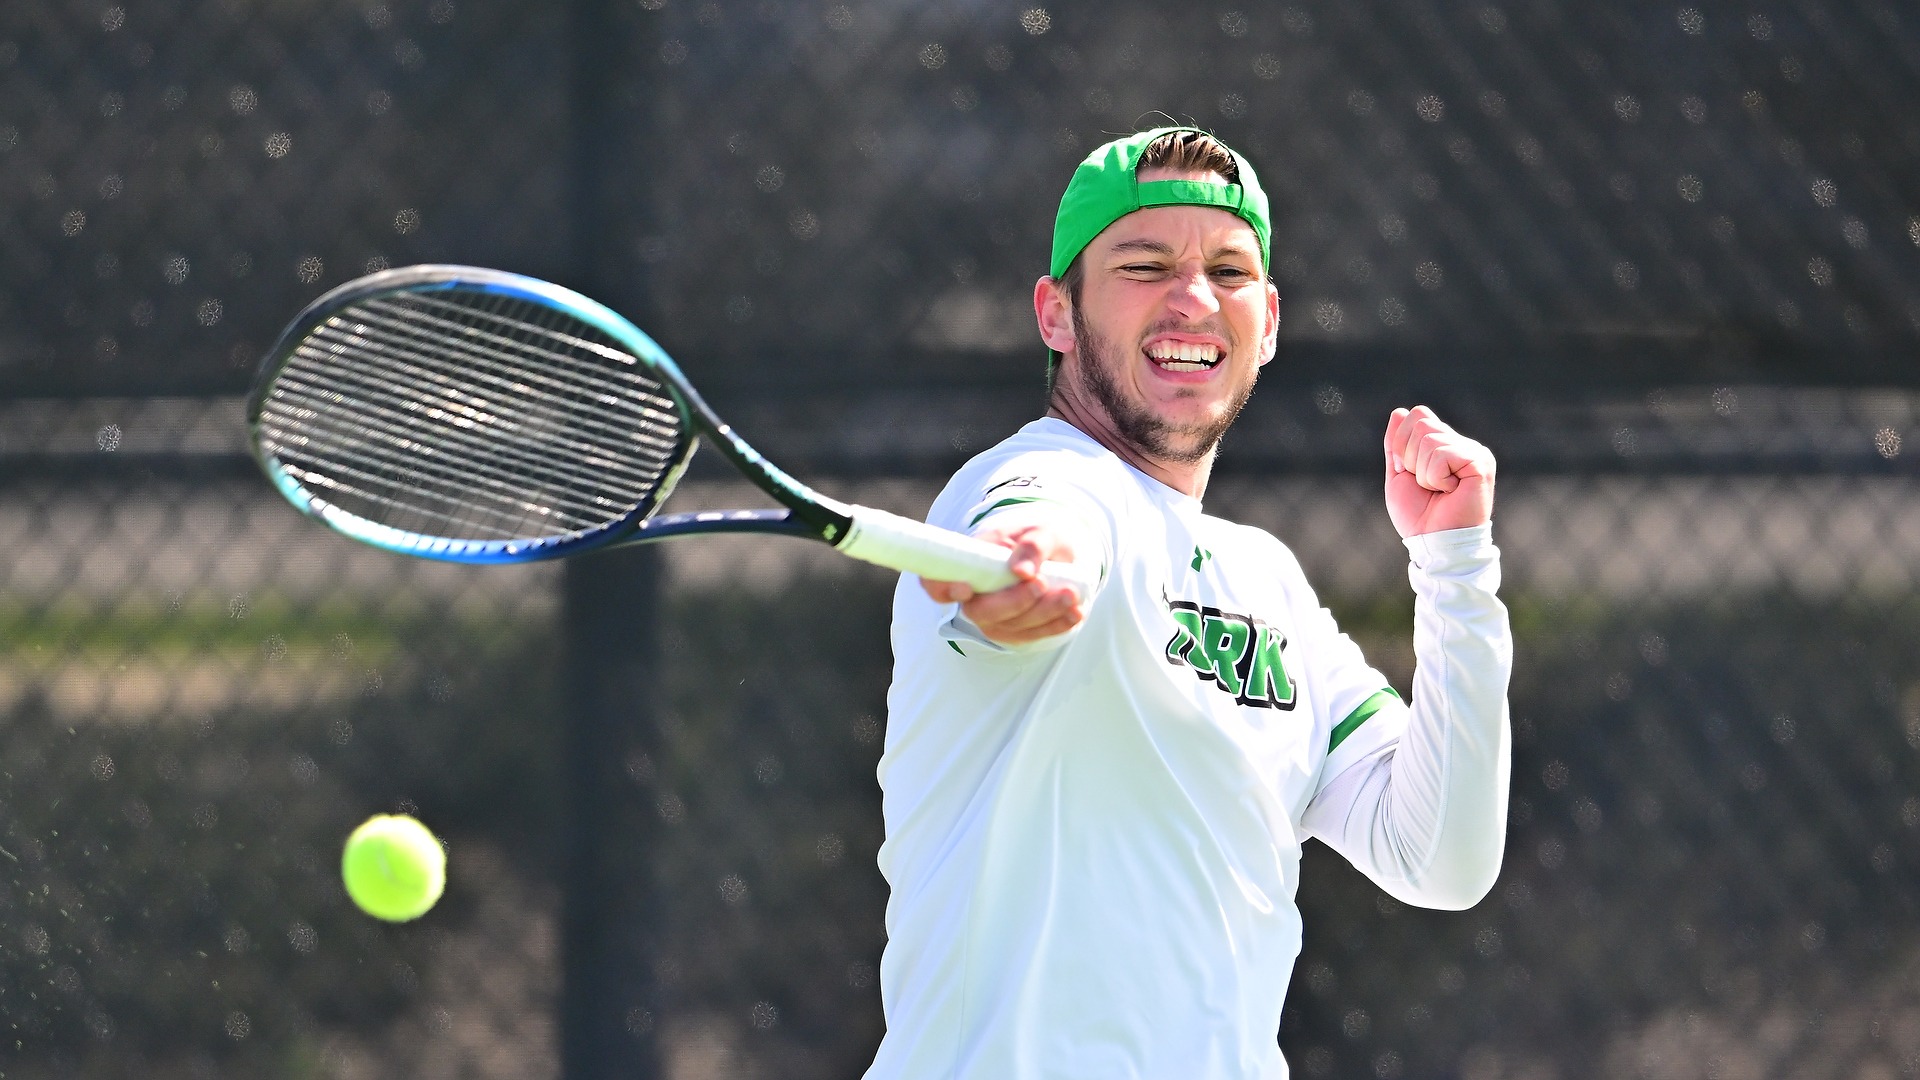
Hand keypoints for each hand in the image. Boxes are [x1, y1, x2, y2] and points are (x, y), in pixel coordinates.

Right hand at [919, 522, 1085, 644]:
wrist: (1056, 555)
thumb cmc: (1037, 539)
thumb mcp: (1040, 531)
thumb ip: (1032, 545)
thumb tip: (1022, 571)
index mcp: (968, 566)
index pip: (935, 583)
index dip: (942, 589)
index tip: (965, 588)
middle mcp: (975, 597)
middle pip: (982, 612)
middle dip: (1014, 601)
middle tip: (1040, 583)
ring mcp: (995, 619)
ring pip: (1013, 626)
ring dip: (1044, 612)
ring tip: (1070, 593)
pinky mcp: (1017, 632)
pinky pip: (1034, 635)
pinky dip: (1057, 625)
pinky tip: (1075, 612)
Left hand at [1383, 405, 1495, 537]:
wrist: (1435, 543)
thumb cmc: (1419, 516)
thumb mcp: (1398, 475)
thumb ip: (1397, 444)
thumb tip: (1399, 412)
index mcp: (1445, 444)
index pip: (1417, 415)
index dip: (1401, 444)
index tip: (1410, 473)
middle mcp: (1462, 444)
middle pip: (1421, 422)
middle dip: (1410, 458)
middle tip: (1426, 485)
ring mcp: (1474, 451)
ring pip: (1429, 439)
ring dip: (1423, 472)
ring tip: (1439, 490)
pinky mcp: (1480, 462)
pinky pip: (1442, 454)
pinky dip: (1435, 477)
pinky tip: (1450, 491)